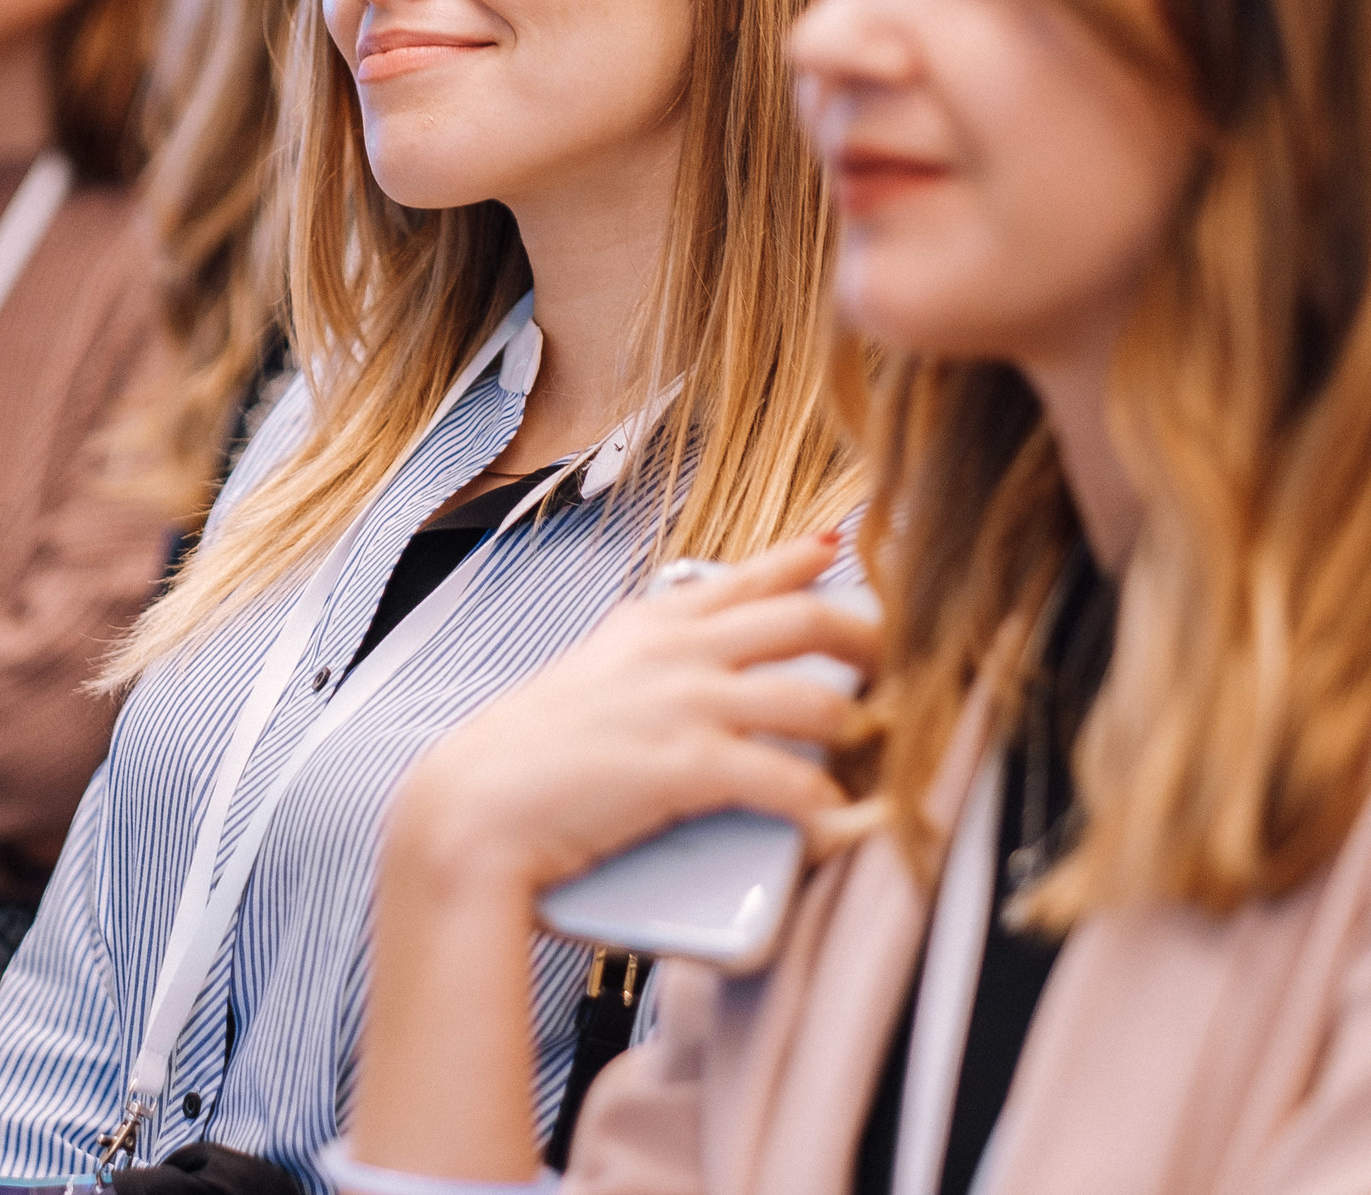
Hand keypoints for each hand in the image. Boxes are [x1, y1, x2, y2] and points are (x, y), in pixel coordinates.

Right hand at [386, 534, 880, 910]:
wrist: (471, 809)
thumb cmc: (521, 759)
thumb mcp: (585, 682)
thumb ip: (639, 669)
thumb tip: (687, 684)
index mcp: (648, 624)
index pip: (748, 576)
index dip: (805, 561)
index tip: (844, 548)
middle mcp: (675, 651)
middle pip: (807, 621)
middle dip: (869, 641)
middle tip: (900, 664)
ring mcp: (684, 705)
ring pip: (816, 701)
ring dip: (861, 731)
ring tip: (877, 752)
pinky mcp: (687, 768)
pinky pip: (789, 781)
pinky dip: (827, 807)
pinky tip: (844, 821)